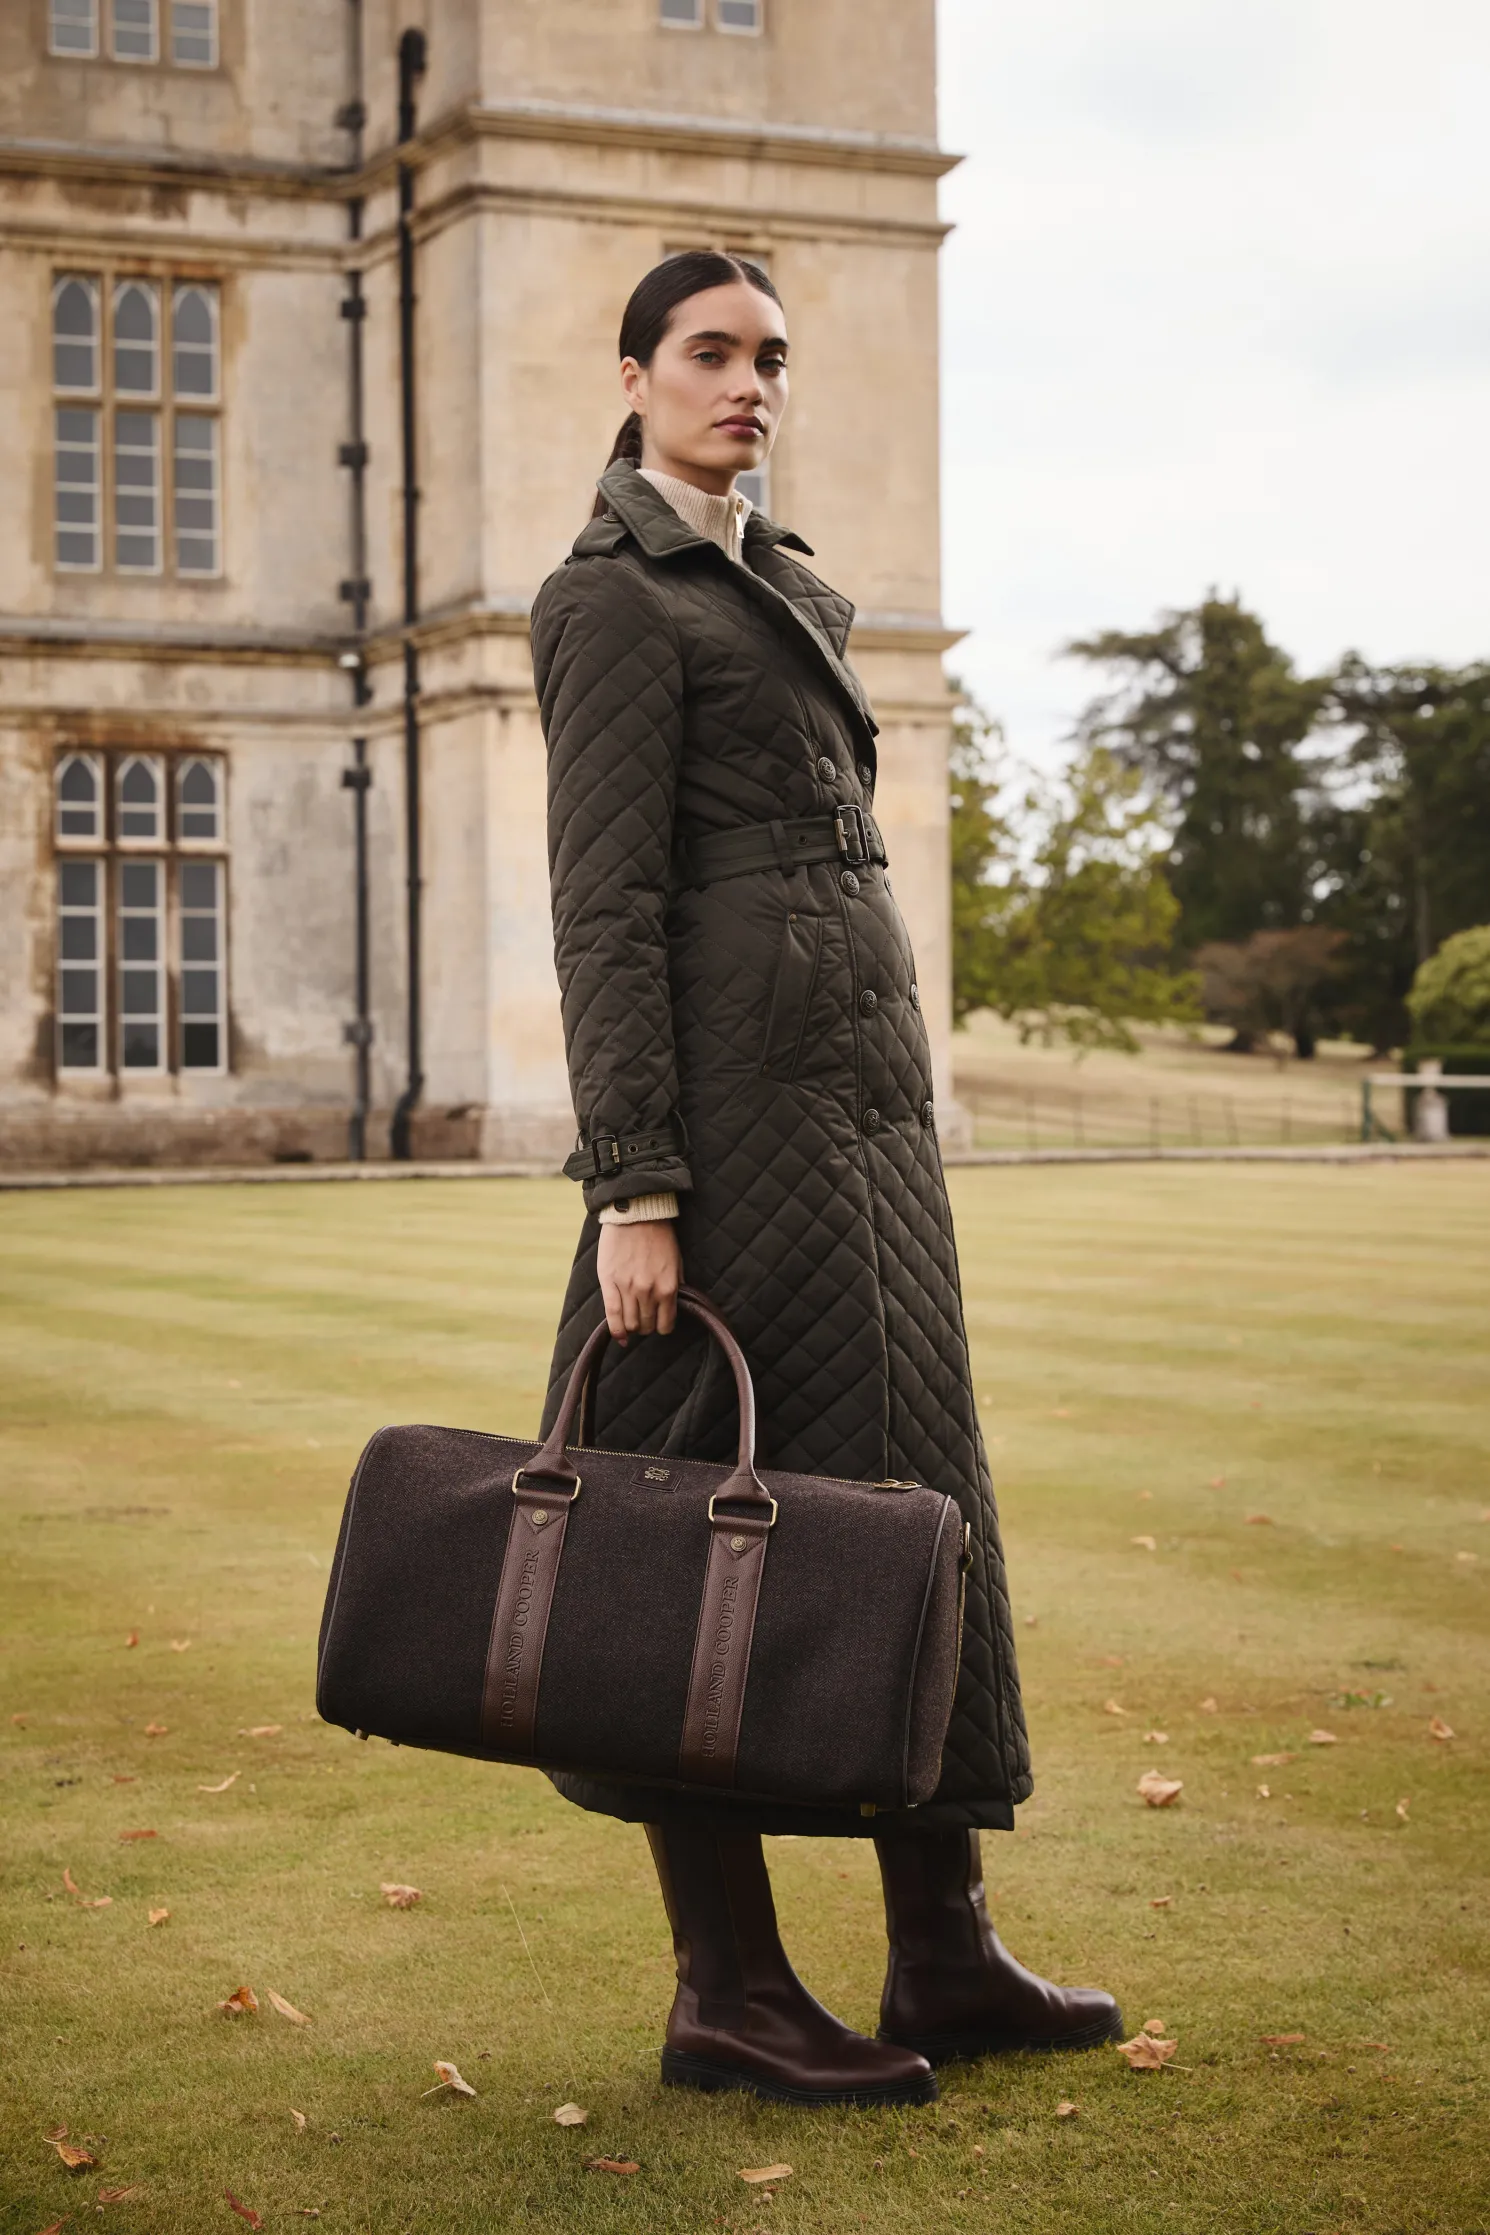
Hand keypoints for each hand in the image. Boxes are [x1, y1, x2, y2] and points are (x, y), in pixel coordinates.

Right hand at [597, 1219, 682, 1341]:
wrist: (637, 1214)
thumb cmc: (659, 1236)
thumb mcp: (677, 1262)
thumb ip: (676, 1285)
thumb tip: (674, 1306)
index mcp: (668, 1287)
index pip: (666, 1324)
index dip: (662, 1326)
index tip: (658, 1322)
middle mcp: (649, 1291)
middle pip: (646, 1326)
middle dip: (646, 1326)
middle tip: (644, 1318)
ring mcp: (628, 1288)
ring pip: (630, 1324)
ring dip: (632, 1327)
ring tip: (631, 1321)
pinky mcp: (609, 1282)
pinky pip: (612, 1314)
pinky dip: (616, 1330)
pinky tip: (619, 1336)